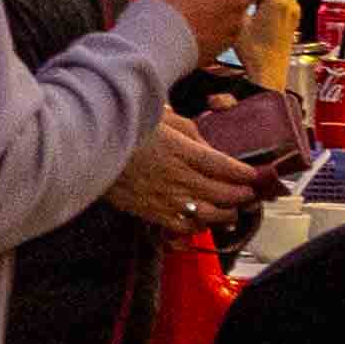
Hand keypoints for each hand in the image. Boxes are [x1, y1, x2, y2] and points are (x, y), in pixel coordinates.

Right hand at [107, 109, 269, 231]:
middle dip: (243, 194)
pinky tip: (203, 220)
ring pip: (210, 214)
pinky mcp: (152, 213)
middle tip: (252, 192)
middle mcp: (179, 178)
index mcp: (182, 151)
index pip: (226, 167)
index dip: (246, 174)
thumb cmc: (122, 125)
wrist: (87, 146)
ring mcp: (166, 199)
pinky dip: (200, 226)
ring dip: (227, 213)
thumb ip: (188, 131)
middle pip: (224, 193)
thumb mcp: (160, 116)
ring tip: (234, 209)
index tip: (257, 175)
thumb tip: (208, 145)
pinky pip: (185, 228)